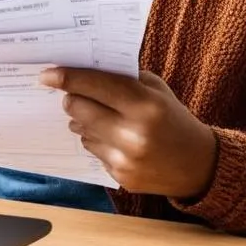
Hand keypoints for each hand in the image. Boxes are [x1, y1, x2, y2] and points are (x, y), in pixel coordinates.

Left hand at [40, 67, 217, 199]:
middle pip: (79, 109)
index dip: (67, 78)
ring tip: (103, 117)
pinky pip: (92, 150)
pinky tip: (115, 138)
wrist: (198, 165)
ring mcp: (125, 159)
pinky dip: (97, 140)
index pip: (94, 85)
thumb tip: (81, 69)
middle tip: (73, 94)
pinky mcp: (120, 177)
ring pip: (82, 131)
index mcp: (145, 105)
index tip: (47, 75)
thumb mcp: (155, 89)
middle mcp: (133, 134)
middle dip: (72, 98)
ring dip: (84, 121)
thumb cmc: (173, 118)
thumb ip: (121, 77)